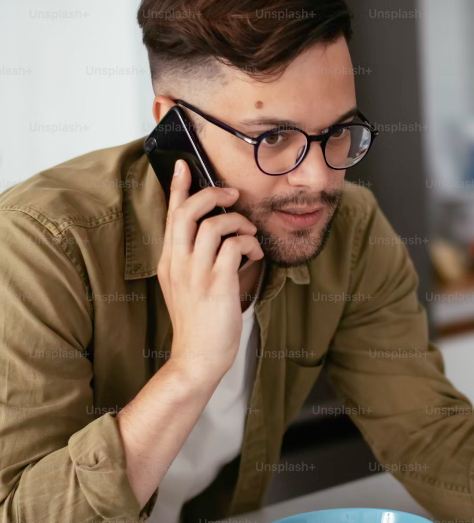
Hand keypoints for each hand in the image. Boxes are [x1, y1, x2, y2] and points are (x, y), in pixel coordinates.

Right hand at [157, 160, 263, 384]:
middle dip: (212, 195)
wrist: (198, 357)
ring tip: (250, 234)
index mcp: (169, 261)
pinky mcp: (217, 284)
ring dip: (238, 223)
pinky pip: (233, 247)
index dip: (178, 188)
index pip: (171, 216)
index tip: (184, 165)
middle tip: (232, 195)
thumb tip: (221, 236)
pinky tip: (256, 254)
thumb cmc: (199, 322)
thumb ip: (196, 260)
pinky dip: (248, 243)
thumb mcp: (187, 286)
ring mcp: (196, 274)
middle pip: (188, 212)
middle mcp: (178, 264)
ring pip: (213, 226)